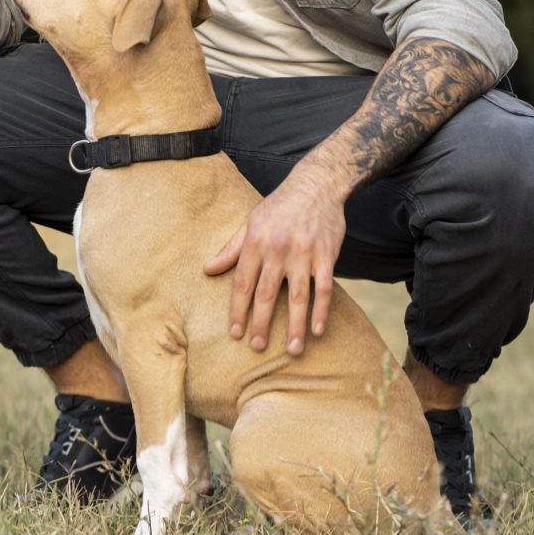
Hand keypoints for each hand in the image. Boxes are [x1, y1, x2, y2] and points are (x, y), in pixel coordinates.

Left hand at [203, 170, 346, 356]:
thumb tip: (207, 270)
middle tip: (256, 347)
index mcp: (256, 242)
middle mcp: (278, 249)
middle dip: (260, 323)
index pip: (243, 283)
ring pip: (298, 296)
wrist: (317, 184)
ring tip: (291, 350)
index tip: (234, 333)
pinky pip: (324, 288)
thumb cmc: (279, 206)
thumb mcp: (251, 221)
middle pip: (267, 293)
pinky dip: (321, 310)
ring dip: (294, 325)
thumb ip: (230, 248)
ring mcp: (304, 253)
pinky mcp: (327, 254)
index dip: (238, 310)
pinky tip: (318, 329)